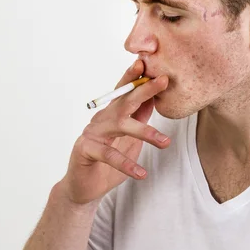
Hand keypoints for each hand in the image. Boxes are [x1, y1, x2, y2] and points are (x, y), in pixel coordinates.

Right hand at [59, 60, 169, 205]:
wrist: (83, 187)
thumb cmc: (108, 161)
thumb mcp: (128, 137)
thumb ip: (138, 118)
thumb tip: (154, 98)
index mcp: (112, 113)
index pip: (124, 91)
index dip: (135, 76)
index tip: (149, 62)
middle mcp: (101, 118)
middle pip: (124, 101)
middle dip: (144, 90)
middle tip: (163, 80)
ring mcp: (92, 133)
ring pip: (120, 126)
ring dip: (145, 132)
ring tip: (165, 142)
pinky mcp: (86, 150)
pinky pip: (109, 155)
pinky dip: (126, 164)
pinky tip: (141, 173)